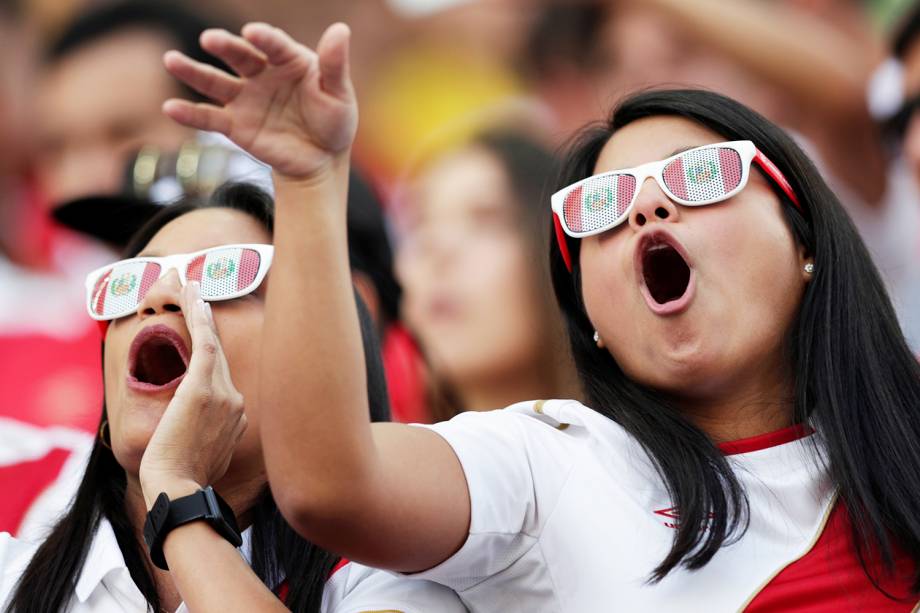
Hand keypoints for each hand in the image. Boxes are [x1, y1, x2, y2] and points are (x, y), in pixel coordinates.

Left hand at [139, 282, 246, 506]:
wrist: (179, 490)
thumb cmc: (181, 480)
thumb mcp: (202, 457)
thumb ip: (207, 437)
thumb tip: (200, 433)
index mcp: (237, 418)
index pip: (224, 378)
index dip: (211, 351)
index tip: (205, 331)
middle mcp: (237, 402)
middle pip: (221, 355)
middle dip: (208, 322)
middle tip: (196, 289)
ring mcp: (224, 394)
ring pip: (212, 343)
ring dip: (200, 310)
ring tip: (190, 283)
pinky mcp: (204, 388)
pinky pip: (206, 343)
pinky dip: (200, 316)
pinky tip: (194, 294)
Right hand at [162, 22, 356, 180]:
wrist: (322, 160)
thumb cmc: (334, 121)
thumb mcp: (339, 95)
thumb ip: (335, 65)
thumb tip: (340, 29)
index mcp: (289, 60)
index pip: (275, 45)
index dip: (265, 39)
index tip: (253, 33)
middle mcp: (262, 74)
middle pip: (239, 56)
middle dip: (225, 46)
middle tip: (209, 39)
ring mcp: (246, 98)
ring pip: (215, 82)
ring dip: (193, 71)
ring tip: (171, 60)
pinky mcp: (235, 125)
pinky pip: (210, 118)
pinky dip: (190, 115)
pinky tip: (171, 109)